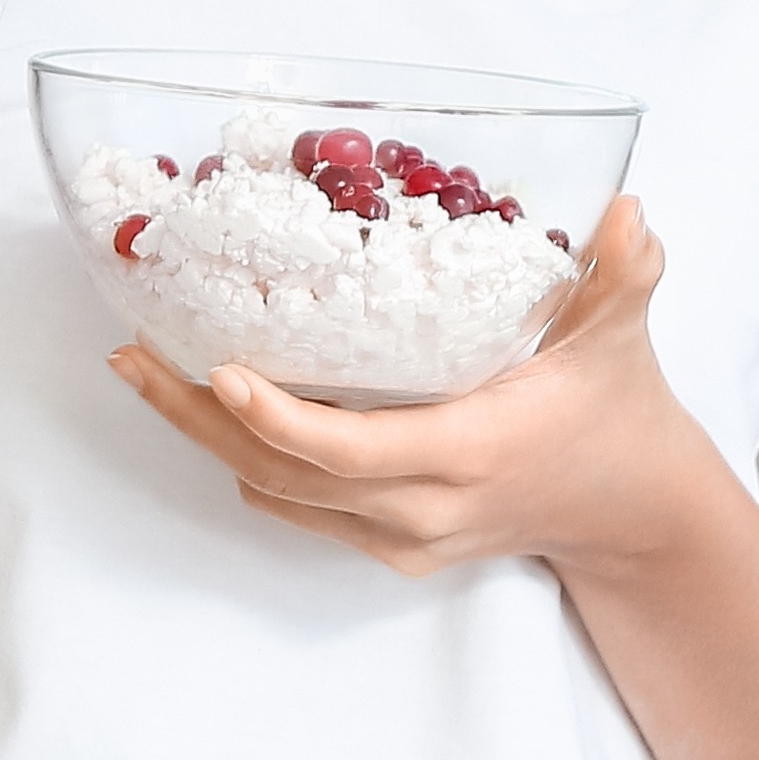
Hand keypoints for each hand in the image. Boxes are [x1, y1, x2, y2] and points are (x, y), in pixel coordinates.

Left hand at [104, 197, 732, 579]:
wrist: (630, 514)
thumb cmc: (616, 412)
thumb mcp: (621, 339)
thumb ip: (625, 277)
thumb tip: (629, 213)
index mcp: (469, 453)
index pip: (349, 451)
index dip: (277, 419)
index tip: (217, 370)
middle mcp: (422, 509)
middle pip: (281, 474)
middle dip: (196, 419)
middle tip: (129, 357)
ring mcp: (401, 537)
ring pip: (276, 494)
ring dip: (206, 438)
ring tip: (145, 368)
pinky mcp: (387, 546)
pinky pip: (296, 506)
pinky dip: (249, 457)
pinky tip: (210, 403)